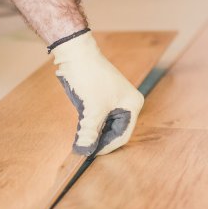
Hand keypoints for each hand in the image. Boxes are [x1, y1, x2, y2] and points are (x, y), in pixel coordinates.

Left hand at [52, 31, 144, 155]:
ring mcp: (112, 101)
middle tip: (84, 151)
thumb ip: (89, 132)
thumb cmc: (89, 77)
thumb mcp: (91, 109)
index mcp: (132, 104)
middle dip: (99, 141)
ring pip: (104, 126)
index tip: (91, 155)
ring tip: (80, 143)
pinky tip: (79, 133)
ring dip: (93, 134)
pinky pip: (97, 118)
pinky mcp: (99, 98)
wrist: (75, 53)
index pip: (123, 135)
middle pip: (114, 131)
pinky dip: (89, 126)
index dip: (107, 147)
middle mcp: (125, 103)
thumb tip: (83, 152)